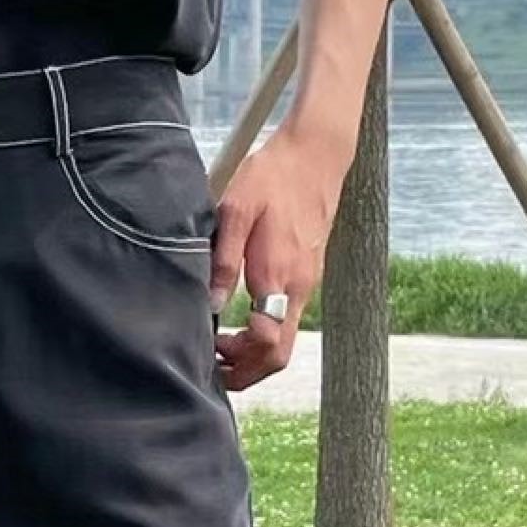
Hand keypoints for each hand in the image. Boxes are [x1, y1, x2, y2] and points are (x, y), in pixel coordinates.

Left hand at [208, 123, 345, 389]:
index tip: (211, 352)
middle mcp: (298, 287)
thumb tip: (210, 305)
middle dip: (246, 371)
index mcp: (279, 275)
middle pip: (280, 355)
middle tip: (212, 365)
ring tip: (219, 343)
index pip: (268, 344)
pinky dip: (263, 332)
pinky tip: (237, 318)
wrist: (316, 154)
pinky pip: (286, 318)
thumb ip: (223, 260)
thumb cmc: (272, 177)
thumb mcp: (235, 211)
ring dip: (253, 352)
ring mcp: (307, 283)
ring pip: (285, 339)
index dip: (239, 362)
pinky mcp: (307, 274)